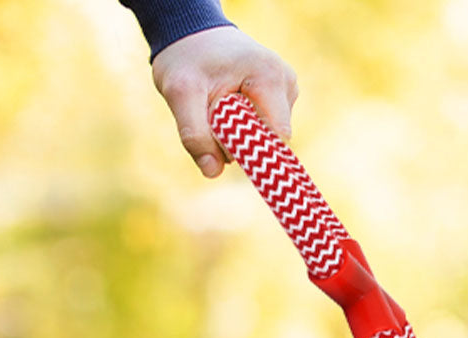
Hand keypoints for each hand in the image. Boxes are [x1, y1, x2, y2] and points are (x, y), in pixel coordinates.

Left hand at [151, 26, 297, 177]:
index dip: (251, 151)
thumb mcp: (180, 93)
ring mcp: (287, 90)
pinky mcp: (282, 97)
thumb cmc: (186, 59)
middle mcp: (286, 83)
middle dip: (241, 141)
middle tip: (213, 118)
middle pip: (271, 139)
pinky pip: (266, 128)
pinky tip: (231, 108)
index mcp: (270, 77)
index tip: (224, 148)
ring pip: (268, 137)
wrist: (191, 34)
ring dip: (241, 135)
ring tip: (221, 109)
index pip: (275, 137)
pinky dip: (245, 127)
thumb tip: (212, 172)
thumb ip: (195, 135)